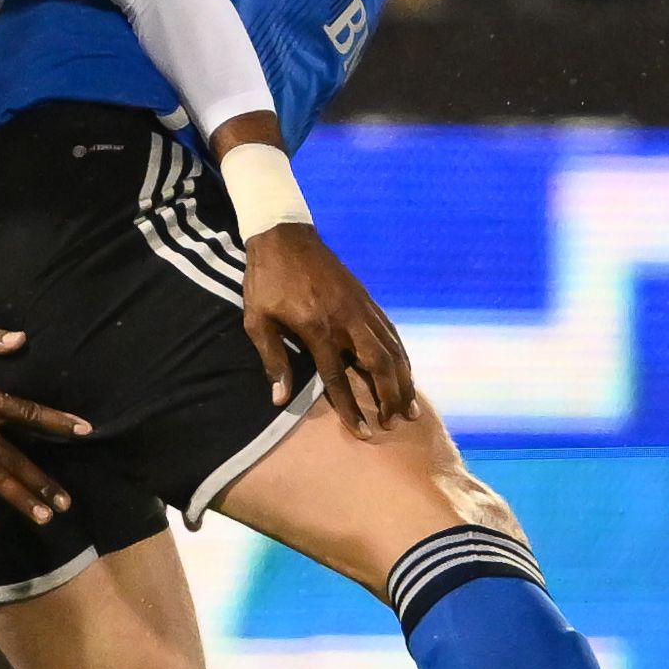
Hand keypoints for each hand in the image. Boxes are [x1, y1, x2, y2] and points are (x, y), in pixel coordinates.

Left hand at [241, 224, 416, 433]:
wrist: (284, 236)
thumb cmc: (266, 281)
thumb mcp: (258, 321)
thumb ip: (273, 360)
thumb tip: (280, 399)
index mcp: (318, 329)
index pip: (338, 379)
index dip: (352, 409)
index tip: (364, 433)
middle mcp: (346, 320)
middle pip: (378, 365)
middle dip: (391, 396)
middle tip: (395, 422)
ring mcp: (361, 308)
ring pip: (392, 348)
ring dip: (404, 379)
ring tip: (411, 407)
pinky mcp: (366, 299)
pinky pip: (390, 331)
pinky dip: (401, 354)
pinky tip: (405, 371)